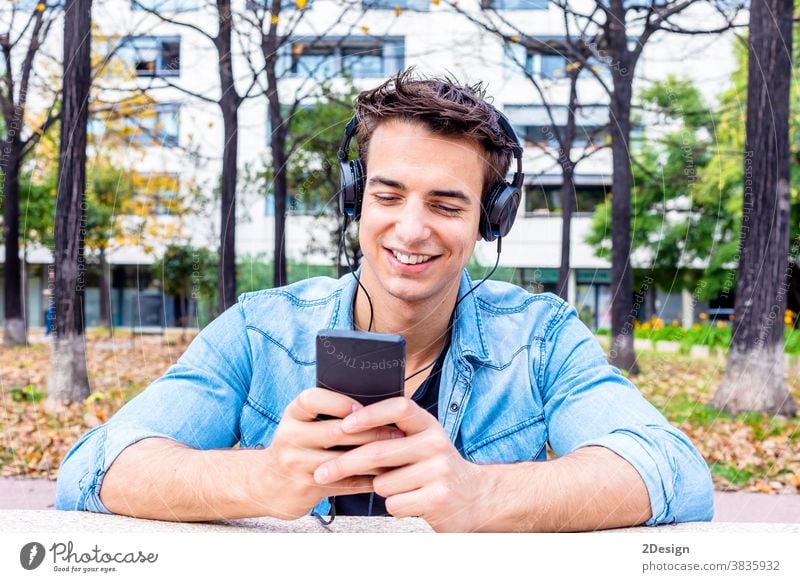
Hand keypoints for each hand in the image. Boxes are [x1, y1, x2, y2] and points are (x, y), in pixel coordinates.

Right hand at [260, 388, 402, 519]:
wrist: (265, 484)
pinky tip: (386, 475)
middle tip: (398, 432)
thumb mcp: (301, 424)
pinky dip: (369, 479)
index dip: (338, 402)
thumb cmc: (296, 447)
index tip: (362, 408)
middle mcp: (290, 437)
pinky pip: (345, 484)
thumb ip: (326, 414)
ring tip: (398, 454)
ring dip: (375, 458)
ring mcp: (296, 464)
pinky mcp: (306, 488)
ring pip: (344, 460)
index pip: (311, 400)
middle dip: (371, 431)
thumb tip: (374, 404)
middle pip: (336, 431)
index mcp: (293, 415)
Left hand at [312, 397, 488, 530]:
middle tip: (321, 471)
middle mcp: (436, 443)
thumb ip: (394, 434)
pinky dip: (394, 505)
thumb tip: (343, 427)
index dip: (370, 414)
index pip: (399, 407)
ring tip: (400, 486)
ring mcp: (438, 472)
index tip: (344, 424)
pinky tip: (411, 501)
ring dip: (380, 489)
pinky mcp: (436, 499)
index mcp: (429, 424)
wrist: (476, 498)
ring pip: (383, 482)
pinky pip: (394, 503)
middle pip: (379, 450)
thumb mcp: (422, 442)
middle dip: (344, 463)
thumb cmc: (435, 468)